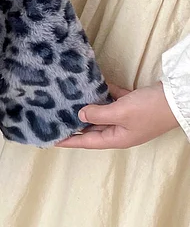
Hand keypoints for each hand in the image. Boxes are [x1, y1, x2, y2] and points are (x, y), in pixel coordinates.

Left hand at [57, 83, 179, 148]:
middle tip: (53, 116)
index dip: (69, 140)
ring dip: (87, 106)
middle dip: (74, 122)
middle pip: (92, 127)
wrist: (176, 98)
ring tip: (66, 99)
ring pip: (101, 112)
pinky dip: (103, 92)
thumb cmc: (149, 109)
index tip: (51, 139)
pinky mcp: (132, 104)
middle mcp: (119, 129)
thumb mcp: (121, 113)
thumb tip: (80, 114)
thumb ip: (98, 114)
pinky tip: (90, 84)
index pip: (86, 142)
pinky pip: (112, 99)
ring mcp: (126, 117)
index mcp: (117, 138)